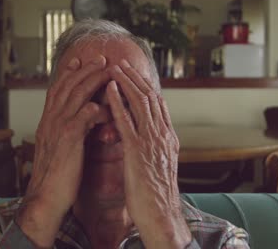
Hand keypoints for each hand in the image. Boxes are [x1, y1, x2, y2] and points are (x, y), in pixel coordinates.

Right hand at [19, 55, 109, 247]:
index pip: (58, 90)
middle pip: (68, 86)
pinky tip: (106, 107)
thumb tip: (85, 118)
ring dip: (93, 80)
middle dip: (85, 70)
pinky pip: (84, 116)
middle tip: (100, 58)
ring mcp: (58, 128)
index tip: (80, 61)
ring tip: (107, 69)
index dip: (69, 74)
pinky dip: (96, 108)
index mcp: (48, 122)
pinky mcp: (68, 139)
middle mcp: (51, 120)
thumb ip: (70, 130)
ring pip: (76, 95)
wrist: (46, 198)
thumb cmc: (57, 176)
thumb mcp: (59, 148)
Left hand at [106, 60, 191, 247]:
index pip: (158, 104)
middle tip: (122, 63)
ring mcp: (151, 141)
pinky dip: (118, 102)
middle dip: (136, 78)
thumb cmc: (157, 194)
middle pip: (150, 97)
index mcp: (168, 137)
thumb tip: (150, 137)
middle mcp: (162, 134)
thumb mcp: (160, 165)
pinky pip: (126, 120)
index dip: (146, 86)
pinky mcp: (137, 150)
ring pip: (140, 102)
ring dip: (126, 82)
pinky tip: (109, 89)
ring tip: (114, 68)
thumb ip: (156, 148)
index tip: (134, 74)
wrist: (161, 214)